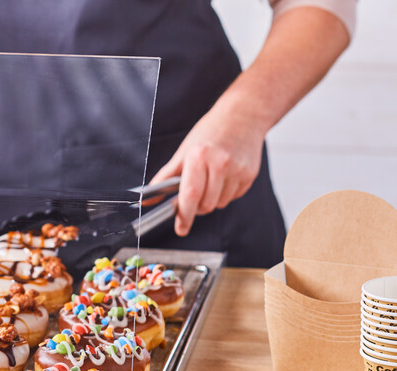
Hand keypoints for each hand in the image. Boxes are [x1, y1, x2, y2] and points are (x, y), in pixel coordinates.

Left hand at [151, 100, 267, 236]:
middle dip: (196, 207)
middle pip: (206, 205)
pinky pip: (233, 197)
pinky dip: (226, 193)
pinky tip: (225, 176)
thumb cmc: (211, 132)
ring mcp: (238, 170)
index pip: (190, 194)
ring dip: (212, 200)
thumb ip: (165, 177)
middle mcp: (220, 164)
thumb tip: (147, 199)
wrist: (244, 115)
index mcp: (199, 157)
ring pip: (219, 204)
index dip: (184, 215)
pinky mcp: (250, 175)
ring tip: (211, 179)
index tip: (181, 228)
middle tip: (194, 194)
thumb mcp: (184, 151)